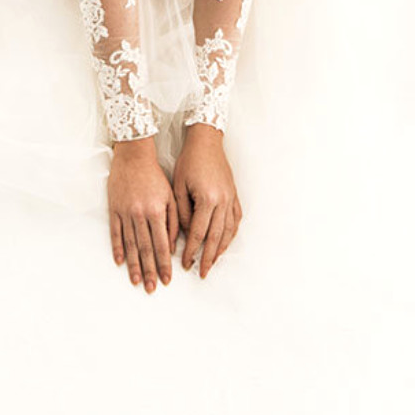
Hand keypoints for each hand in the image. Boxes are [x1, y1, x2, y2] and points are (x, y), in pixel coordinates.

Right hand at [108, 136, 179, 292]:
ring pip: (130, 244)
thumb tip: (174, 245)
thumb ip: (174, 221)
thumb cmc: (155, 176)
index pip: (162, 244)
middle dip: (150, 270)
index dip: (165, 264)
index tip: (167, 280)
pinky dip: (117, 248)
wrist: (133, 156)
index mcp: (157, 211)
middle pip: (145, 249)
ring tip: (137, 281)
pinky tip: (119, 262)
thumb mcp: (170, 195)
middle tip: (152, 288)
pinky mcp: (114, 209)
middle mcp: (140, 214)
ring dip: (133, 265)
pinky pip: (115, 233)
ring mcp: (125, 213)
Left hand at [173, 123, 242, 277]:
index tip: (186, 264)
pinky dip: (231, 234)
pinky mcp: (234, 195)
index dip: (192, 251)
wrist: (206, 141)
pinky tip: (225, 242)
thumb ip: (182, 212)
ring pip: (229, 231)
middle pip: (217, 237)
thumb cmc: (189, 161)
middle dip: (209, 258)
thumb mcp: (178, 186)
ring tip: (213, 262)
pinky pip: (236, 220)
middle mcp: (223, 201)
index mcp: (207, 199)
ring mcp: (231, 198)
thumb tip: (185, 234)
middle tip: (202, 273)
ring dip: (222, 250)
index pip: (199, 233)